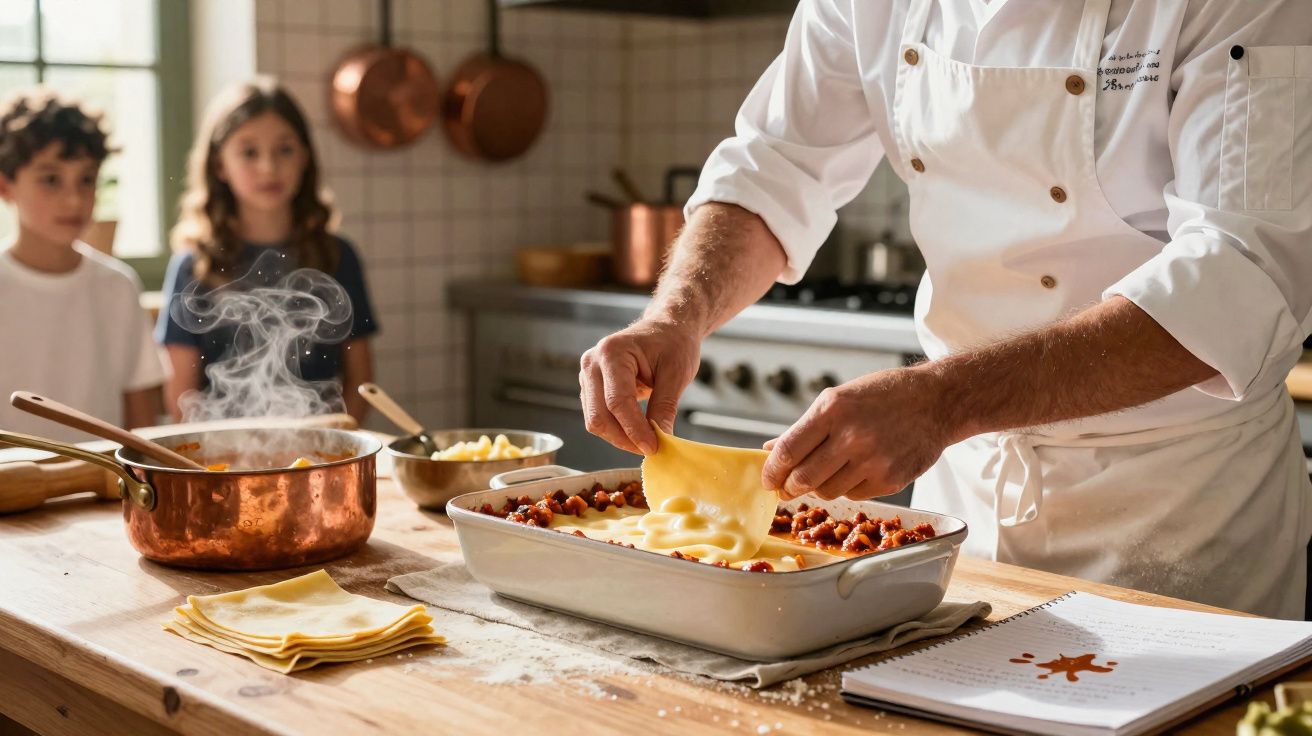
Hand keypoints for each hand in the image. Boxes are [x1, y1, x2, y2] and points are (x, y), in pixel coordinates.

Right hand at [579, 319, 700, 454]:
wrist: (667, 328)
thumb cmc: (673, 343)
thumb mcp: (677, 373)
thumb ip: (665, 406)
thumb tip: (661, 438)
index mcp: (612, 352)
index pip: (617, 401)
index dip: (634, 430)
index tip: (653, 448)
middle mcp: (592, 363)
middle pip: (599, 415)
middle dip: (624, 438)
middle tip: (651, 449)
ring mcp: (588, 375)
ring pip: (595, 420)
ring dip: (620, 437)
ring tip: (647, 441)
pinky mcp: (591, 387)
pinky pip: (599, 416)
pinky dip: (617, 429)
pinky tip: (638, 431)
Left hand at [762, 367, 952, 500]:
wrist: (936, 402)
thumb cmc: (882, 396)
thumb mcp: (839, 399)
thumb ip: (804, 428)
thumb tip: (768, 450)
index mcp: (832, 410)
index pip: (788, 451)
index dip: (772, 471)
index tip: (767, 479)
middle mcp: (852, 437)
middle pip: (803, 479)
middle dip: (790, 487)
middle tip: (788, 487)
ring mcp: (873, 461)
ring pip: (827, 492)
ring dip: (820, 487)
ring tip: (830, 471)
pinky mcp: (890, 480)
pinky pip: (854, 496)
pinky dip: (848, 488)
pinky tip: (858, 470)